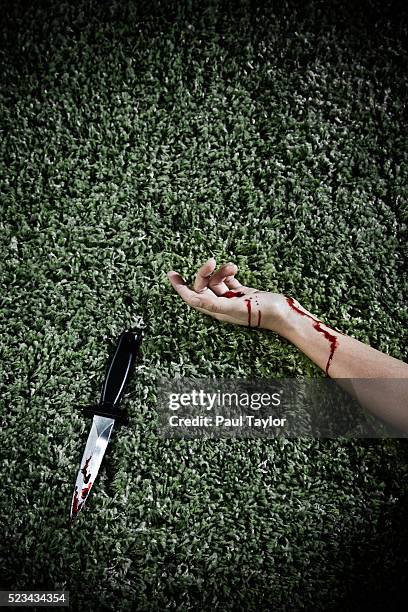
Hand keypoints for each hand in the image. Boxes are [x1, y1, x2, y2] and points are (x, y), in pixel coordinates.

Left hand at [167, 258, 290, 334]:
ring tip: (233, 267)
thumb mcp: (236, 307)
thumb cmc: (262, 312)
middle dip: (205, 273)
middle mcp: (221, 306)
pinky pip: (228, 280)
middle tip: (212, 261)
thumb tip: (193, 299)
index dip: (180, 287)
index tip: (172, 274)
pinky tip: (234, 269)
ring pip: (216, 281)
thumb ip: (214, 304)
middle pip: (203, 286)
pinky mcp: (242, 293)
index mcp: (217, 311)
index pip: (192, 298)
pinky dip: (229, 273)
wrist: (284, 313)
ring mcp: (231, 299)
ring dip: (222, 271)